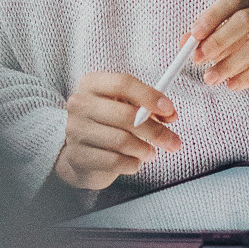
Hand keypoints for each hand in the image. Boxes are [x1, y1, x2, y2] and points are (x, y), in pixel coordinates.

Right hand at [54, 70, 182, 190]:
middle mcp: (79, 104)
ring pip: (122, 140)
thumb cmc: (108, 125)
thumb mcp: (125, 108)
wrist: (81, 153)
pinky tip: (134, 162)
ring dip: (144, 150)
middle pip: (126, 115)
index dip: (149, 96)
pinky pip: (115, 161)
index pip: (123, 83)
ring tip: (150, 153)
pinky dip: (132, 164)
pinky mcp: (78, 156)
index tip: (170, 110)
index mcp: (92, 84)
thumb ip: (147, 107)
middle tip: (173, 142)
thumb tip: (170, 114)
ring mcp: (75, 130)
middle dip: (156, 131)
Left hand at [189, 0, 248, 103]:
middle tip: (198, 59)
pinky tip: (232, 85)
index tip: (194, 34)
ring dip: (228, 64)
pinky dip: (247, 78)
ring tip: (210, 78)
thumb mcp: (227, 34)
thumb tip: (185, 42)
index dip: (213, 15)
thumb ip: (207, 35)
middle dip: (218, 41)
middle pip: (246, 20)